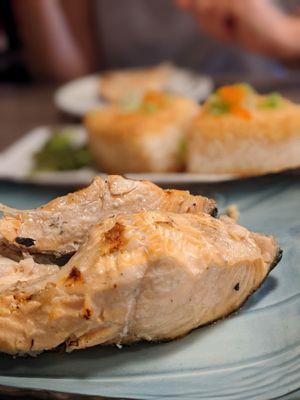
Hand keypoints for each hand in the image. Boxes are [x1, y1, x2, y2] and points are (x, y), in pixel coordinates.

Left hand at [176, 0, 299, 59]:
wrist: (270, 39)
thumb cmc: (242, 29)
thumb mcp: (214, 20)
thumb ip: (197, 9)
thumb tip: (178, 2)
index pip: (196, 3)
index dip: (196, 10)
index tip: (212, 17)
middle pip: (197, 4)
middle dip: (206, 21)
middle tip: (226, 26)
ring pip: (203, 8)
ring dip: (214, 26)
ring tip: (232, 27)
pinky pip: (214, 13)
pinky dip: (221, 28)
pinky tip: (237, 28)